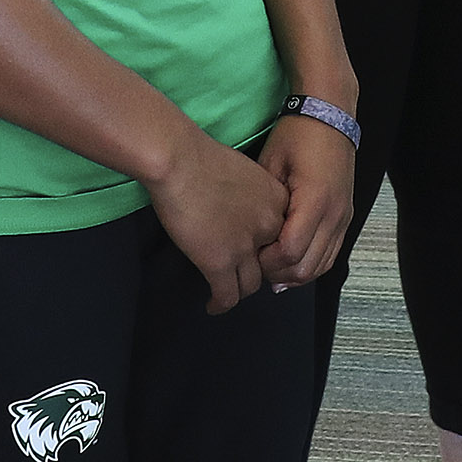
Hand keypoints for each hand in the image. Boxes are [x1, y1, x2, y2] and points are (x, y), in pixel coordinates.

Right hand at [146, 129, 288, 313]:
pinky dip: (220, 304)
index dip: (268, 246)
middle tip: (240, 271)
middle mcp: (269, 227)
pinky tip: (213, 306)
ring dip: (239, 290)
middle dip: (257, 269)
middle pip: (271, 262)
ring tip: (226, 291)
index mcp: (277, 200)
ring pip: (251, 285)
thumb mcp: (243, 169)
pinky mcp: (219, 263)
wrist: (178, 160)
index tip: (255, 251)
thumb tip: (239, 206)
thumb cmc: (201, 155)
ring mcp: (246, 248)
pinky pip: (227, 296)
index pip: (283, 235)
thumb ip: (251, 193)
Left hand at [257, 111, 355, 290]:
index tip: (249, 254)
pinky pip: (331, 255)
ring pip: (320, 267)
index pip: (289, 252)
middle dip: (278, 273)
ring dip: (294, 273)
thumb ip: (263, 204)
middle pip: (305, 267)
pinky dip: (311, 264)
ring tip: (271, 265)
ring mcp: (343, 218)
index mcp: (314, 200)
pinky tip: (291, 261)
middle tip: (256, 264)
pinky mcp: (346, 218)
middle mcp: (334, 214)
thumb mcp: (271, 164)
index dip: (266, 261)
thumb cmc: (298, 134)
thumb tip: (251, 235)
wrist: (331, 116)